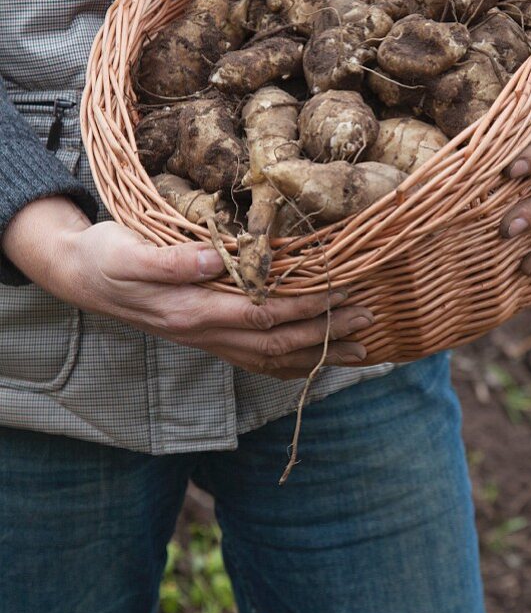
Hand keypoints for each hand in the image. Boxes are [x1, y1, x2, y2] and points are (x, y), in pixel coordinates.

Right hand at [2, 197, 372, 378]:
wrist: (79, 275)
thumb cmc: (107, 255)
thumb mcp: (130, 250)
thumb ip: (173, 260)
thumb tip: (218, 259)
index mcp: (192, 310)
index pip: (264, 313)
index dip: (308, 307)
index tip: (345, 292)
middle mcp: (204, 331)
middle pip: (278, 341)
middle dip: (326, 334)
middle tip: (369, 319)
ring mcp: (205, 338)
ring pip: (271, 357)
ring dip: (317, 353)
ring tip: (361, 348)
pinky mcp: (205, 334)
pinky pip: (255, 358)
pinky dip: (291, 362)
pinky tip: (316, 358)